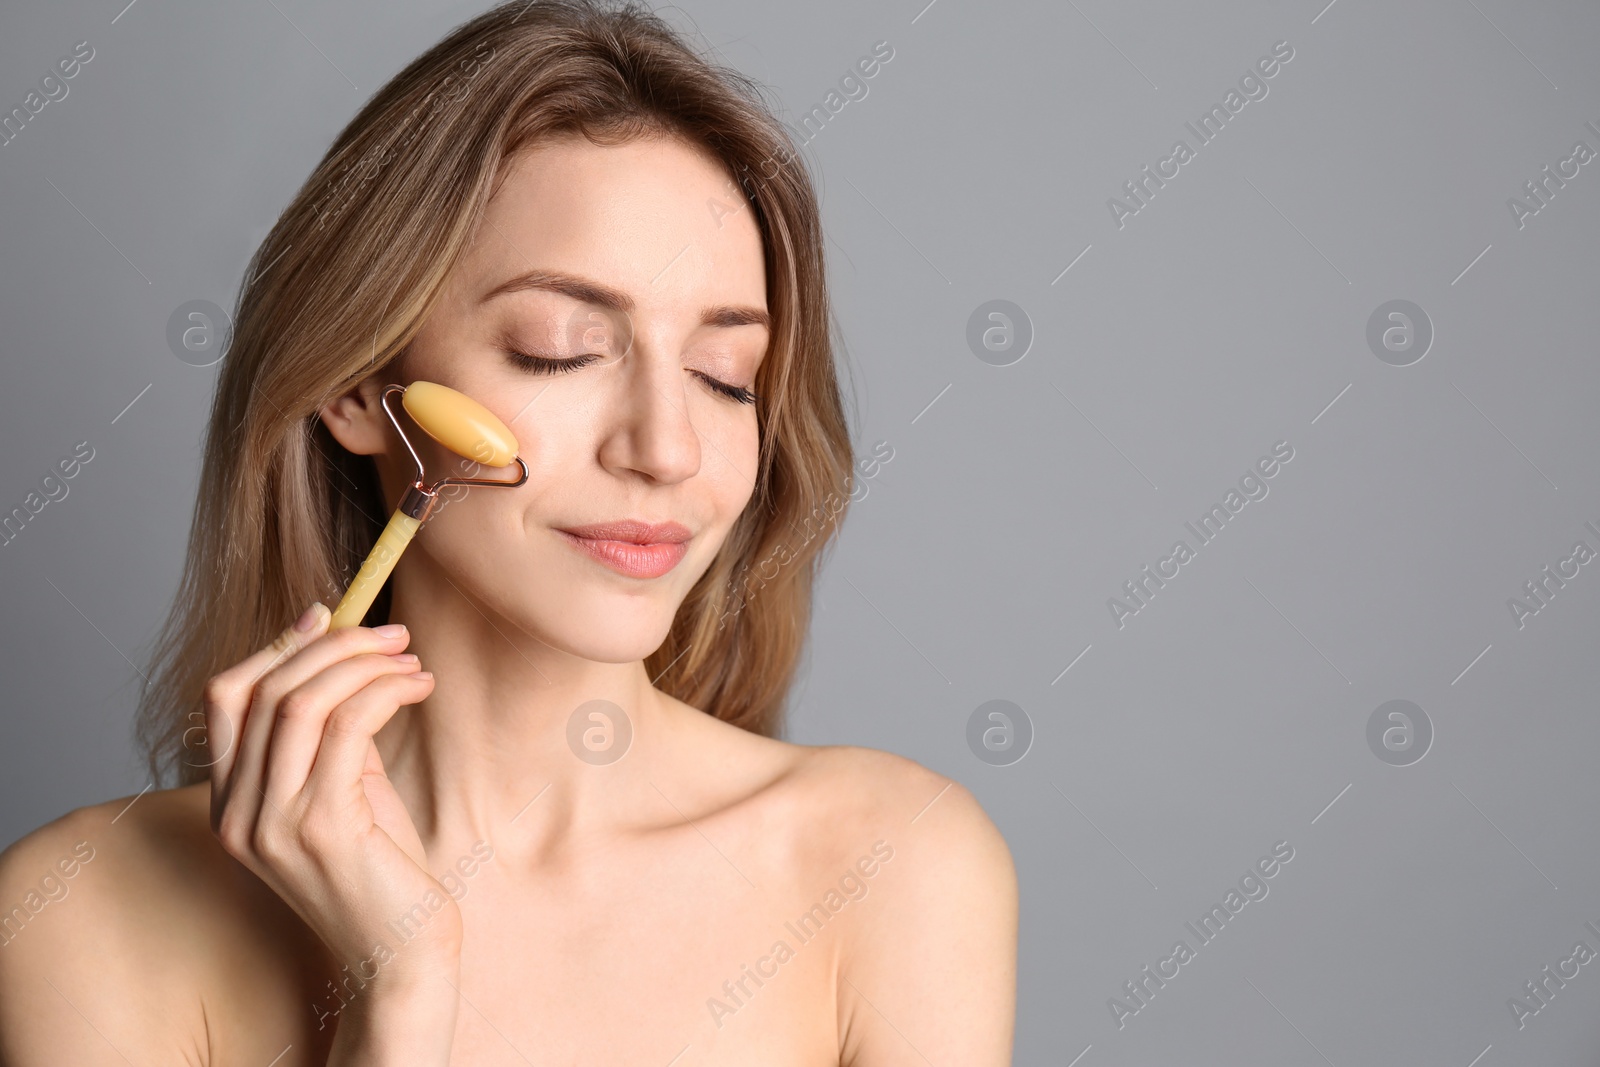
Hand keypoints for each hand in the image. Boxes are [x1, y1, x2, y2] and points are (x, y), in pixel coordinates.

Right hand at [203, 603, 460, 994]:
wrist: (402, 951)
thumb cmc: (382, 870)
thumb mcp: (345, 789)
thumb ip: (330, 733)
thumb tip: (339, 650)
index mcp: (230, 804)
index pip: (225, 698)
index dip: (276, 646)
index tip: (328, 615)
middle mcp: (237, 815)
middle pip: (264, 689)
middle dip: (334, 645)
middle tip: (393, 634)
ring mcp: (271, 824)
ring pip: (301, 701)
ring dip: (363, 663)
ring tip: (412, 660)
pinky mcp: (320, 828)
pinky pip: (347, 726)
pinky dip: (384, 691)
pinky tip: (417, 687)